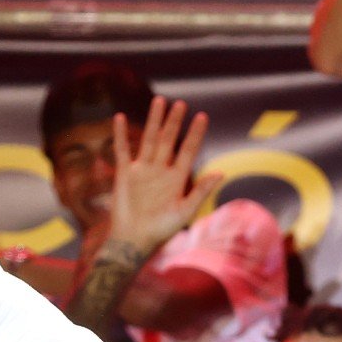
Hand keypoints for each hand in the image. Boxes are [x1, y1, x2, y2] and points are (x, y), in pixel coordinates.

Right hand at [107, 97, 224, 253]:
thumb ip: (201, 191)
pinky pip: (122, 150)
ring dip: (154, 121)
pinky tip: (120, 117)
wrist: (133, 240)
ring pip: (149, 139)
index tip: (202, 117)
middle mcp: (160, 170)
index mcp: (177, 178)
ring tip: (159, 101)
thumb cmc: (161, 230)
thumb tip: (221, 173)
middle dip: (174, 122)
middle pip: (169, 140)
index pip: (188, 150)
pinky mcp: (125, 174)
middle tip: (181, 103)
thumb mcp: (185, 212)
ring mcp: (142, 170)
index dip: (195, 134)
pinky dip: (121, 134)